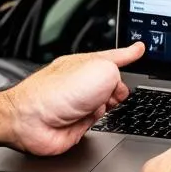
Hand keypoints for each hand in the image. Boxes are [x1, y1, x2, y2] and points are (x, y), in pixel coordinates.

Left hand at [0, 42, 144, 155]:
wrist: (31, 121)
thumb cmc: (55, 93)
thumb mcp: (101, 70)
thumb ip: (119, 71)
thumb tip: (119, 87)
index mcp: (85, 63)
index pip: (113, 55)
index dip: (128, 52)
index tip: (139, 49)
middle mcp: (82, 82)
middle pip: (114, 82)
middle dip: (118, 88)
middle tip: (116, 91)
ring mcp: (79, 102)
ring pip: (108, 103)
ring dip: (107, 105)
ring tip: (94, 105)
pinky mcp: (77, 123)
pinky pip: (98, 121)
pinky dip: (97, 120)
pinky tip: (88, 117)